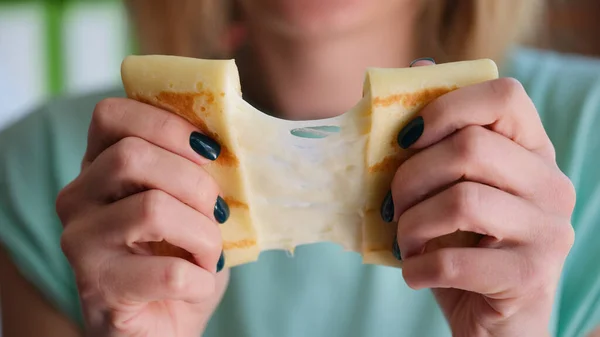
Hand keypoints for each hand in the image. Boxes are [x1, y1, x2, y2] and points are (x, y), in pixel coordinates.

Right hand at [56, 98, 229, 336]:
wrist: (162, 324)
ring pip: (152, 210)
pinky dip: (201, 280)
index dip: (166, 125)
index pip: (111, 116)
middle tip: (218, 211)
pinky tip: (199, 284)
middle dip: (196, 183)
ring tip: (210, 253)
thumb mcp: (189, 203)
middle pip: (132, 157)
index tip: (210, 150)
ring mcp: (80, 243)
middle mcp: (77, 199)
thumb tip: (229, 138)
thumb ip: (194, 168)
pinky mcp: (98, 288)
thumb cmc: (180, 255)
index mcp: (99, 167)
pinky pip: (168, 272)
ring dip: (204, 234)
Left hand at [385, 59, 575, 335]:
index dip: (446, 107)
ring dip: (412, 224)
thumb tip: (418, 67)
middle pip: (471, 148)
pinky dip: (418, 267)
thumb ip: (438, 135)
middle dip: (411, 176)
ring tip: (402, 241)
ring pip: (462, 201)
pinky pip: (456, 261)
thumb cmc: (464, 245)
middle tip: (391, 204)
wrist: (494, 319)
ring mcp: (549, 231)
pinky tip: (412, 272)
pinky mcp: (531, 276)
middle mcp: (551, 184)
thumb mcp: (450, 188)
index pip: (505, 96)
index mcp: (531, 152)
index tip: (405, 138)